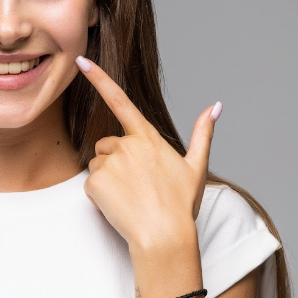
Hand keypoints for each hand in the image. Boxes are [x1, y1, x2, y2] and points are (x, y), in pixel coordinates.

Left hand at [75, 55, 219, 254]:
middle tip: (135, 186)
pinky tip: (119, 205)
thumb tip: (216, 106)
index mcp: (148, 138)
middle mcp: (127, 145)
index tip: (82, 60)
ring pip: (98, 164)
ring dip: (107, 178)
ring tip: (130, 197)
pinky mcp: (96, 182)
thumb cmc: (181, 205)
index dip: (99, 79)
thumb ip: (202, 134)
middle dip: (115, 160)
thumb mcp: (196, 167)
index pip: (120, 101)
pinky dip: (100, 196)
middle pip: (107, 144)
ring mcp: (110, 162)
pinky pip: (90, 184)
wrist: (164, 236)